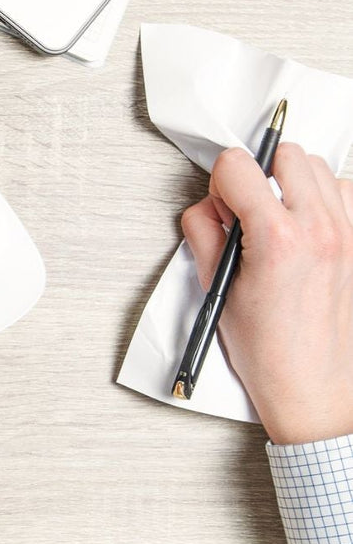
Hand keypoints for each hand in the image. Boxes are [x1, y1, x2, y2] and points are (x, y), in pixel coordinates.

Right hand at [181, 143, 352, 444]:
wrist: (315, 388)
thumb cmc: (270, 352)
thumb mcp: (218, 290)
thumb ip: (206, 235)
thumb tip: (209, 208)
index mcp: (277, 239)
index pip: (240, 166)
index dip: (221, 179)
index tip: (221, 200)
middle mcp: (321, 230)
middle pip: (288, 155)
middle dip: (262, 172)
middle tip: (250, 206)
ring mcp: (351, 236)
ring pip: (323, 170)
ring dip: (297, 184)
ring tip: (282, 218)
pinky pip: (349, 195)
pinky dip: (328, 202)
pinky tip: (310, 229)